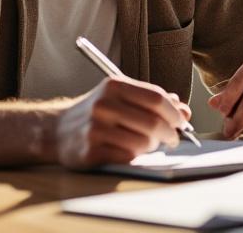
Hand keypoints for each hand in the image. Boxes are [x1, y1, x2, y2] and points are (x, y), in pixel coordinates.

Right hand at [51, 77, 190, 168]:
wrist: (57, 131)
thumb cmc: (98, 113)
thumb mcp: (122, 97)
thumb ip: (154, 101)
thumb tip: (184, 111)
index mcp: (114, 86)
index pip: (156, 98)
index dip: (174, 112)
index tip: (182, 121)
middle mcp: (104, 105)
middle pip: (152, 122)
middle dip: (169, 133)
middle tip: (172, 138)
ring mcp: (95, 128)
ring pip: (142, 142)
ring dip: (152, 146)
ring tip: (148, 144)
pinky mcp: (90, 151)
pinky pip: (127, 156)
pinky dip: (135, 156)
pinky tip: (130, 150)